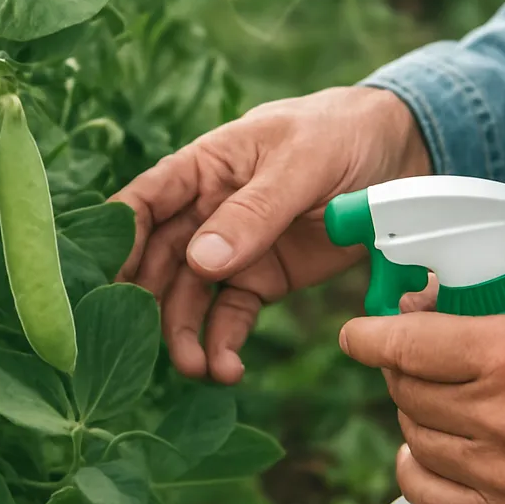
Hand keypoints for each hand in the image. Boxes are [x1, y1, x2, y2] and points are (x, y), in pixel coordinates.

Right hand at [109, 86, 429, 382]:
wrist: (402, 153)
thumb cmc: (341, 134)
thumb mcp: (302, 163)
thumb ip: (255, 211)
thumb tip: (202, 262)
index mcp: (202, 169)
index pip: (142, 204)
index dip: (116, 243)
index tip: (103, 286)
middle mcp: (205, 212)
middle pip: (156, 263)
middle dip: (146, 305)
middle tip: (142, 346)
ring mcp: (232, 250)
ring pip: (188, 298)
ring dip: (184, 336)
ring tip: (197, 370)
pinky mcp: (262, 280)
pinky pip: (230, 317)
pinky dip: (223, 345)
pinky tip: (226, 369)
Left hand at [341, 270, 504, 503]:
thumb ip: (483, 292)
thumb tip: (414, 300)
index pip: (405, 345)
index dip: (367, 336)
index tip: (355, 334)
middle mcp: (500, 416)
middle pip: (404, 389)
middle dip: (401, 367)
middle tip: (419, 358)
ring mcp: (500, 472)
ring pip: (413, 435)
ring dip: (416, 412)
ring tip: (445, 399)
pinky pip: (424, 494)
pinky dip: (414, 468)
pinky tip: (428, 448)